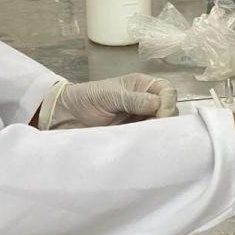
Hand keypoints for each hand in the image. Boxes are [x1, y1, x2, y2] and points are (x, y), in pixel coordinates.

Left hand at [37, 74, 177, 129]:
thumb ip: (134, 99)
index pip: (167, 91)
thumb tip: (159, 104)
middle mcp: (146, 103)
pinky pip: (147, 140)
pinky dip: (149, 143)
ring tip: (149, 140)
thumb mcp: (110, 94)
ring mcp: (140, 121)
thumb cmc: (87, 98)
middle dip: (166, 119)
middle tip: (155, 130)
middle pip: (169, 110)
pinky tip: (145, 147)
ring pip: (161, 127)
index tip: (160, 114)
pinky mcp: (133, 137)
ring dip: (158, 133)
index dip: (168, 102)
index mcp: (142, 86)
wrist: (64, 117)